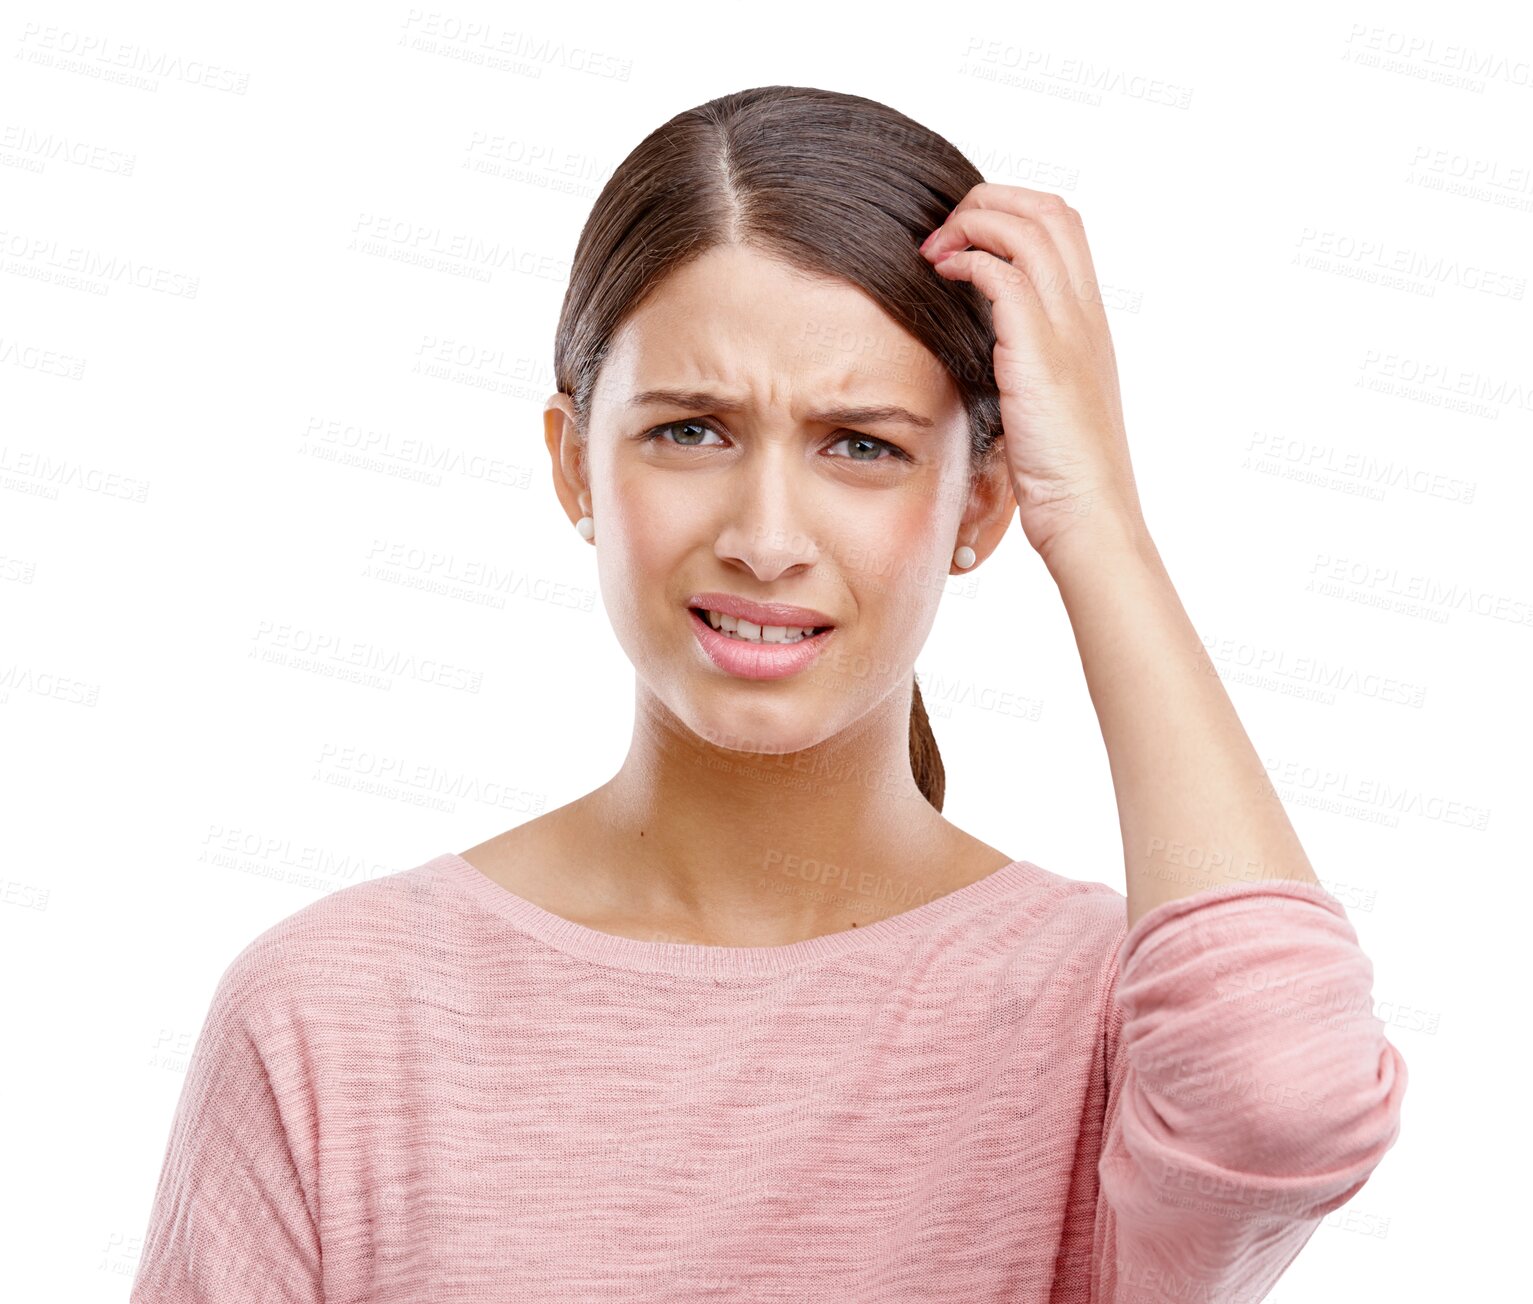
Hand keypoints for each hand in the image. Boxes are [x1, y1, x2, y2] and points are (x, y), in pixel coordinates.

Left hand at [920, 183, 1145, 566]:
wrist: (1090, 516)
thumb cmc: (1063, 477)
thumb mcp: (1048, 406)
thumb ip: (1027, 367)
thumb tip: (989, 355)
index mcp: (1090, 321)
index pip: (1063, 226)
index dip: (1012, 213)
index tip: (965, 240)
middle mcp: (1084, 314)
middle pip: (1049, 210)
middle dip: (989, 203)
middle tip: (942, 235)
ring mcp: (1067, 330)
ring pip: (1028, 229)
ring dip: (972, 225)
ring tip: (933, 252)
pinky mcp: (1039, 354)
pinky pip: (1004, 276)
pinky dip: (969, 262)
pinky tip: (942, 279)